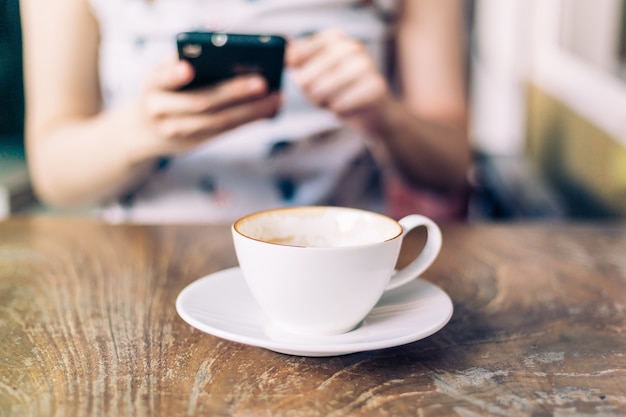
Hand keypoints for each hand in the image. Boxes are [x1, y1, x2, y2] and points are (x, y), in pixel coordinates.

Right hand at [134, 55, 281, 156]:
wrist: (142, 131)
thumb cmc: (162, 91)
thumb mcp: (162, 74)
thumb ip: (184, 62)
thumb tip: (224, 51)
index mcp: (152, 83)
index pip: (161, 78)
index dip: (173, 74)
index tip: (187, 68)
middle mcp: (160, 109)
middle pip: (201, 102)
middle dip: (234, 93)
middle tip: (262, 83)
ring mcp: (177, 131)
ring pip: (218, 122)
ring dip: (250, 111)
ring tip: (275, 100)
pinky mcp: (194, 143)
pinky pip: (225, 132)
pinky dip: (249, 121)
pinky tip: (269, 111)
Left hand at [286, 29, 390, 131]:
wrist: (376, 112)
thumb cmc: (341, 90)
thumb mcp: (316, 72)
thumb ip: (298, 60)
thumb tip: (285, 55)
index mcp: (335, 37)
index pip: (296, 55)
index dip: (297, 75)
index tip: (305, 81)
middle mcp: (351, 46)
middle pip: (306, 77)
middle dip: (310, 94)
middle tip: (324, 95)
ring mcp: (365, 65)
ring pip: (320, 91)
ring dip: (324, 103)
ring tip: (336, 100)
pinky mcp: (374, 88)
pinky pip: (338, 106)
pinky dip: (339, 111)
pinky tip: (348, 107)